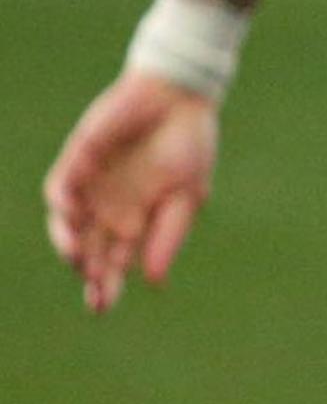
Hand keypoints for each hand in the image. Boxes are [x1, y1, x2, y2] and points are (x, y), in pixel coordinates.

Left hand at [43, 72, 220, 314]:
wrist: (179, 97)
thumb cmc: (189, 146)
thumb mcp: (188, 196)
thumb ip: (169, 236)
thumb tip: (153, 282)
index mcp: (134, 223)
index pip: (113, 264)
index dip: (105, 287)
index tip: (101, 306)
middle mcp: (106, 210)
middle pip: (87, 252)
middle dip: (87, 272)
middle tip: (93, 286)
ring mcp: (89, 187)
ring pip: (66, 225)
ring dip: (67, 241)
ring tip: (77, 255)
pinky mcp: (77, 160)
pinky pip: (60, 187)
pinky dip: (63, 202)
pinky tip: (74, 212)